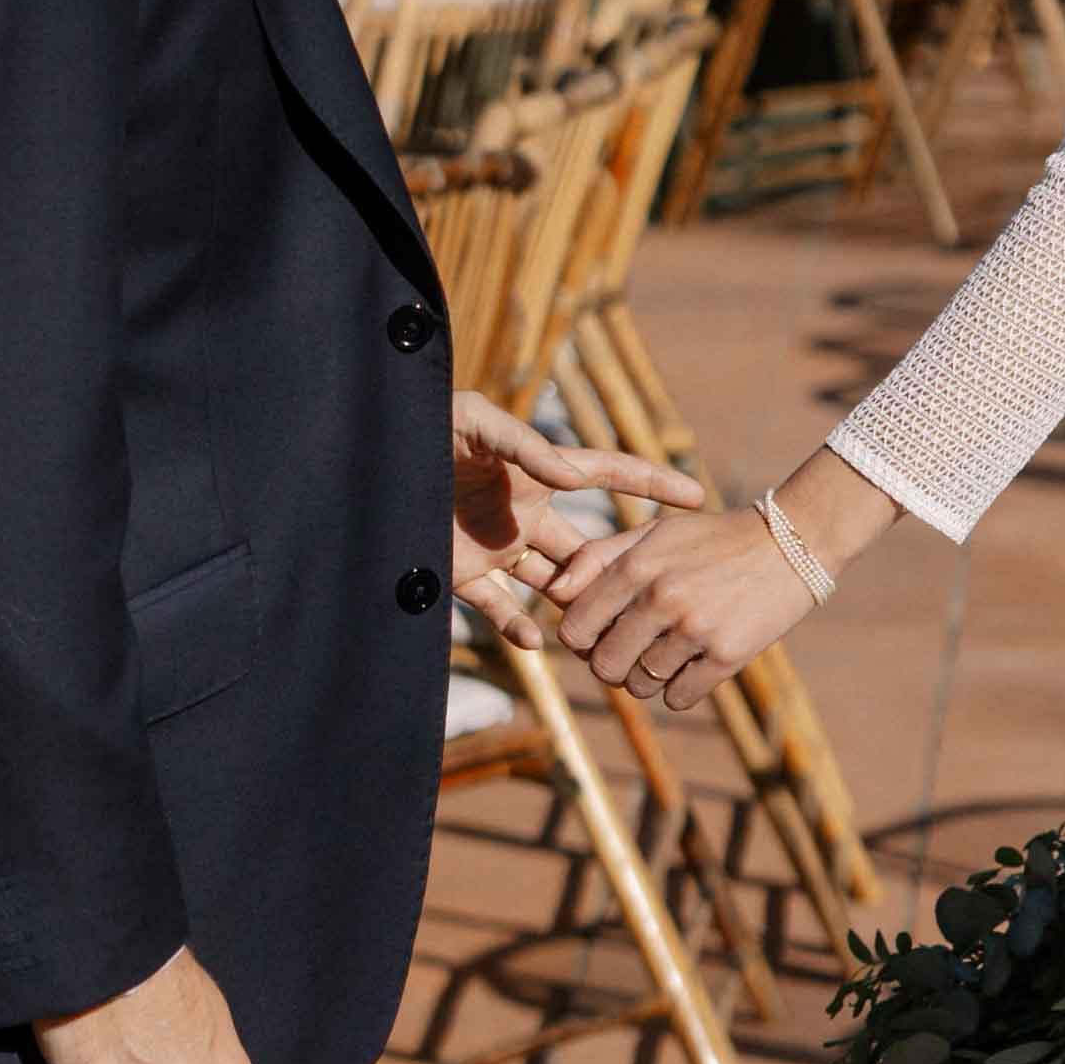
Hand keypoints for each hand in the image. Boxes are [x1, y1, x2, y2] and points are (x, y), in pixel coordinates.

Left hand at [448, 388, 703, 637]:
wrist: (368, 463)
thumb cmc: (423, 427)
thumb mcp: (476, 421)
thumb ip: (526, 445)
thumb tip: (573, 477)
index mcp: (538, 471)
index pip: (608, 474)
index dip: (652, 484)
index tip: (696, 497)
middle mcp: (527, 511)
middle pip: (588, 546)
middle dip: (619, 569)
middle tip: (647, 594)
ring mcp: (499, 545)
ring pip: (553, 585)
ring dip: (575, 607)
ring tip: (600, 632)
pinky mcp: (464, 574)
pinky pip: (500, 609)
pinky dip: (518, 628)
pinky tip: (536, 642)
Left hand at [545, 497, 821, 716]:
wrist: (791, 541)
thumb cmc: (712, 539)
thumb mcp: (654, 533)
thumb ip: (598, 557)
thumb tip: (554, 593)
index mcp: (637, 565)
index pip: (575, 629)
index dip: (580, 641)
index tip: (598, 636)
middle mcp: (661, 597)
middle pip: (604, 666)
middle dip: (612, 666)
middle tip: (631, 653)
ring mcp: (696, 628)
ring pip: (641, 685)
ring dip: (648, 678)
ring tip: (668, 655)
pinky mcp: (729, 654)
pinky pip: (680, 698)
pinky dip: (681, 690)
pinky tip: (695, 665)